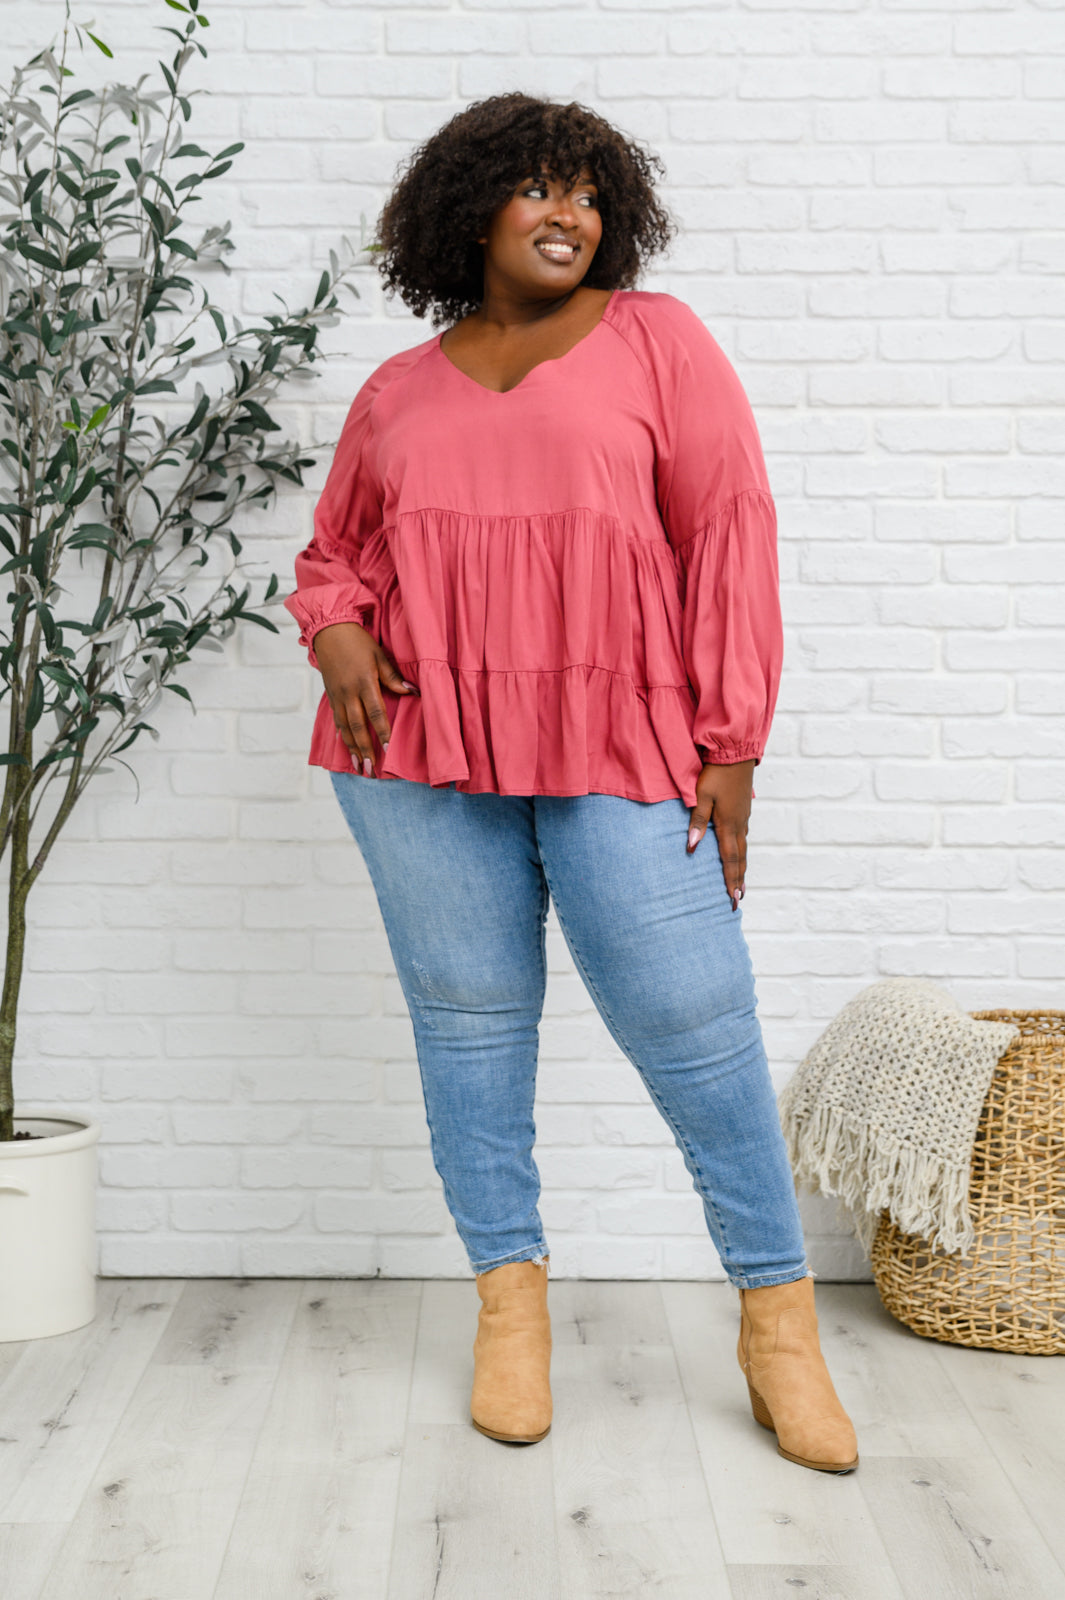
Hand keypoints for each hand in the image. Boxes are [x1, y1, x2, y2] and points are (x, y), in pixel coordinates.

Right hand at [313, 621, 418, 774]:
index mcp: (364, 682)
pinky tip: (346, 747)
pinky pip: (336, 719)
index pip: (375, 712)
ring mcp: (337, 695)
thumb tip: (412, 692)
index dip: (382, 732)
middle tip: (371, 770)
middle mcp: (349, 692)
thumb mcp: (379, 655)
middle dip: (365, 749)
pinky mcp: (331, 694)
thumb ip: (393, 677)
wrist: (329, 630)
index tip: (389, 749)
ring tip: (359, 767)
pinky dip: (341, 735)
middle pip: (357, 726)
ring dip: (352, 748)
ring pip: (345, 727)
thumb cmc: (358, 641)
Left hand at [686, 758, 755, 912]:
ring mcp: (743, 818)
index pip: (730, 859)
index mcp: (729, 824)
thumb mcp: (701, 796)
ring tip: (741, 883)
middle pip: (740, 859)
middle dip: (739, 880)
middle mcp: (739, 825)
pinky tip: (740, 854)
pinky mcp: (743, 811)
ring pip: (744, 849)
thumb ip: (697, 822)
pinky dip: (742, 852)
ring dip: (742, 868)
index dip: (730, 880)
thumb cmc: (715, 774)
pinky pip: (744, 838)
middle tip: (738, 900)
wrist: (734, 753)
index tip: (733, 899)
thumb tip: (693, 847)